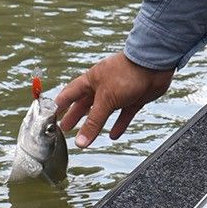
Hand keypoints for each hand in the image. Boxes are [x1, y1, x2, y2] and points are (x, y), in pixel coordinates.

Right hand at [53, 51, 174, 148]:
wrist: (154, 65)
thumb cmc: (126, 74)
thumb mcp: (105, 100)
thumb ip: (93, 122)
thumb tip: (80, 142)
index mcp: (91, 80)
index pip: (70, 93)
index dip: (60, 104)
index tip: (52, 115)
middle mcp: (103, 86)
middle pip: (85, 104)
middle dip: (75, 116)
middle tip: (65, 128)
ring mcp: (119, 92)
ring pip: (103, 111)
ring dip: (94, 123)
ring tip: (86, 135)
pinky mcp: (133, 99)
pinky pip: (123, 115)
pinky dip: (118, 125)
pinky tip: (114, 135)